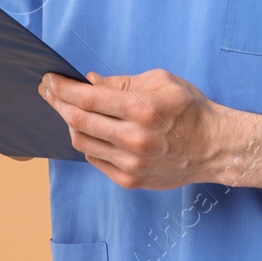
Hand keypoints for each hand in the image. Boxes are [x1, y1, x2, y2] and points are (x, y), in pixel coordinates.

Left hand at [38, 69, 225, 189]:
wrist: (214, 147)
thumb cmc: (190, 109)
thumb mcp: (162, 82)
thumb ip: (122, 82)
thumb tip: (90, 82)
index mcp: (141, 109)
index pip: (87, 98)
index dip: (62, 88)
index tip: (49, 80)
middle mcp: (133, 139)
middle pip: (78, 121)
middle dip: (56, 102)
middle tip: (48, 92)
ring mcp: (130, 163)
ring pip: (82, 142)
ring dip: (70, 123)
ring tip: (69, 109)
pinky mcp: (130, 180)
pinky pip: (95, 160)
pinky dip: (87, 142)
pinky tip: (90, 130)